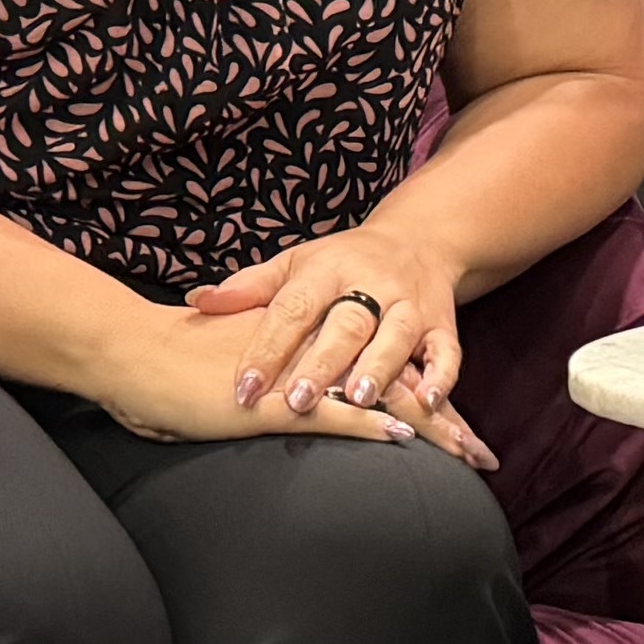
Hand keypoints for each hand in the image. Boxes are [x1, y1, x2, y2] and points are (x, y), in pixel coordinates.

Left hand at [163, 222, 496, 466]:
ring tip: (358, 399)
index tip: (244, 387)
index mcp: (327, 268)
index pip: (293, 308)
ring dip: (380, 367)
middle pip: (348, 322)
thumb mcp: (294, 266)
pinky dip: (442, 376)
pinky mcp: (442, 323)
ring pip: (397, 335)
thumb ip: (248, 288)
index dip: (268, 348)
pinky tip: (428, 402)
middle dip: (324, 361)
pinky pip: (448, 350)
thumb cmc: (341, 264)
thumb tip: (196, 303)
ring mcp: (410, 303)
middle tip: (299, 399)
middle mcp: (371, 282)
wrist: (418, 240)